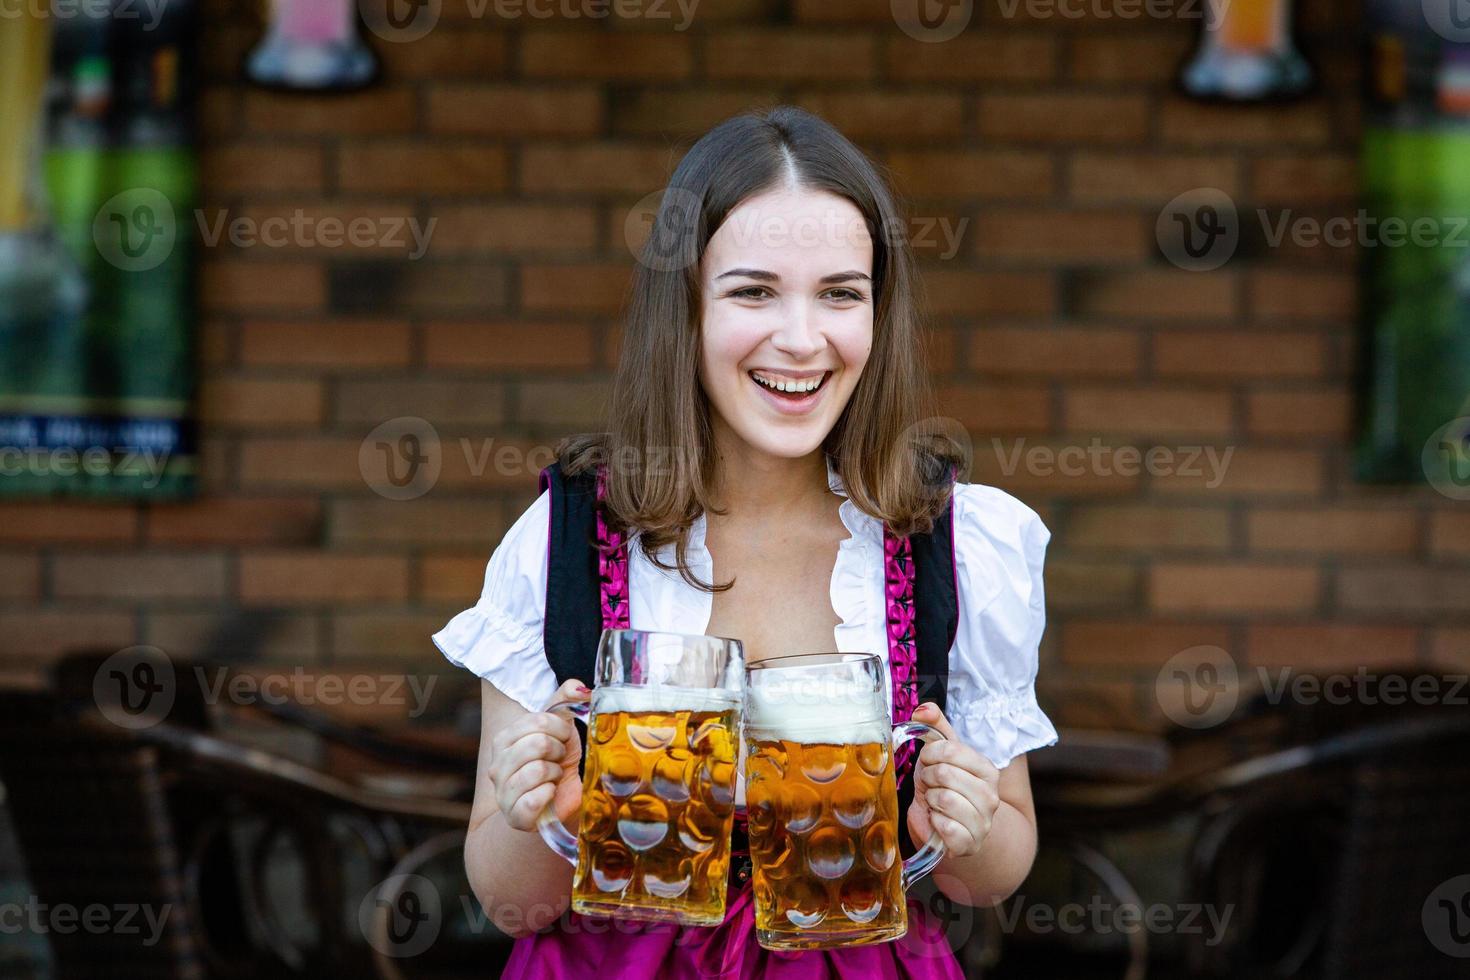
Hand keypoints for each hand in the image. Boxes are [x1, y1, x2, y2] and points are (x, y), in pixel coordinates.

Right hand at [488, 678, 589, 832]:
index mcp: (503, 739)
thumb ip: (566, 700)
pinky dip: (549, 794)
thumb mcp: (561, 727)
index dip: (560, 730)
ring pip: (537, 770)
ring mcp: (502, 792)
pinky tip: (549, 794)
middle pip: (538, 744)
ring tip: (553, 777)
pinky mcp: (514, 816)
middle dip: (558, 752)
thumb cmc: (555, 761)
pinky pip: (534, 799)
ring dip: (555, 773)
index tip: (562, 739)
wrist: (555, 800)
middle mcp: (496, 765)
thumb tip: (581, 688)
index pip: (538, 722)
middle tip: (557, 760)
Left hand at [905, 702, 999, 858]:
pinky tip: (937, 820)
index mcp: (987, 770)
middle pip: (945, 774)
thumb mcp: (940, 756)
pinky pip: (945, 827)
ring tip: (935, 801)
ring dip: (931, 799)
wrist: (951, 829)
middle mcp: (991, 796)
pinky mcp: (969, 845)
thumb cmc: (945, 788)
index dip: (930, 754)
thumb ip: (934, 727)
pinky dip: (934, 822)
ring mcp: (983, 823)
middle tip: (931, 784)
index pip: (951, 750)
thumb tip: (922, 708)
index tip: (928, 760)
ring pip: (945, 799)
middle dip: (928, 777)